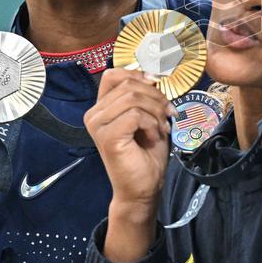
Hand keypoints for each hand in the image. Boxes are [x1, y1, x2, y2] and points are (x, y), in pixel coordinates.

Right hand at [84, 68, 173, 214]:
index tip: (157, 85)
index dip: (138, 75)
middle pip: (128, 85)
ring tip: (161, 127)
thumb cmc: (146, 154)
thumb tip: (153, 74)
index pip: (114, 74)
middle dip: (155, 96)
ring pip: (133, 98)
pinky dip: (152, 124)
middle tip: (168, 114)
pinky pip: (135, 115)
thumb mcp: (148, 117)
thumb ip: (144, 96)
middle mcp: (94, 114)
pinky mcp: (107, 137)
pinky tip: (154, 137)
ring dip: (156, 111)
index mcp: (102, 107)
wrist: (143, 188)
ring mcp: (97, 125)